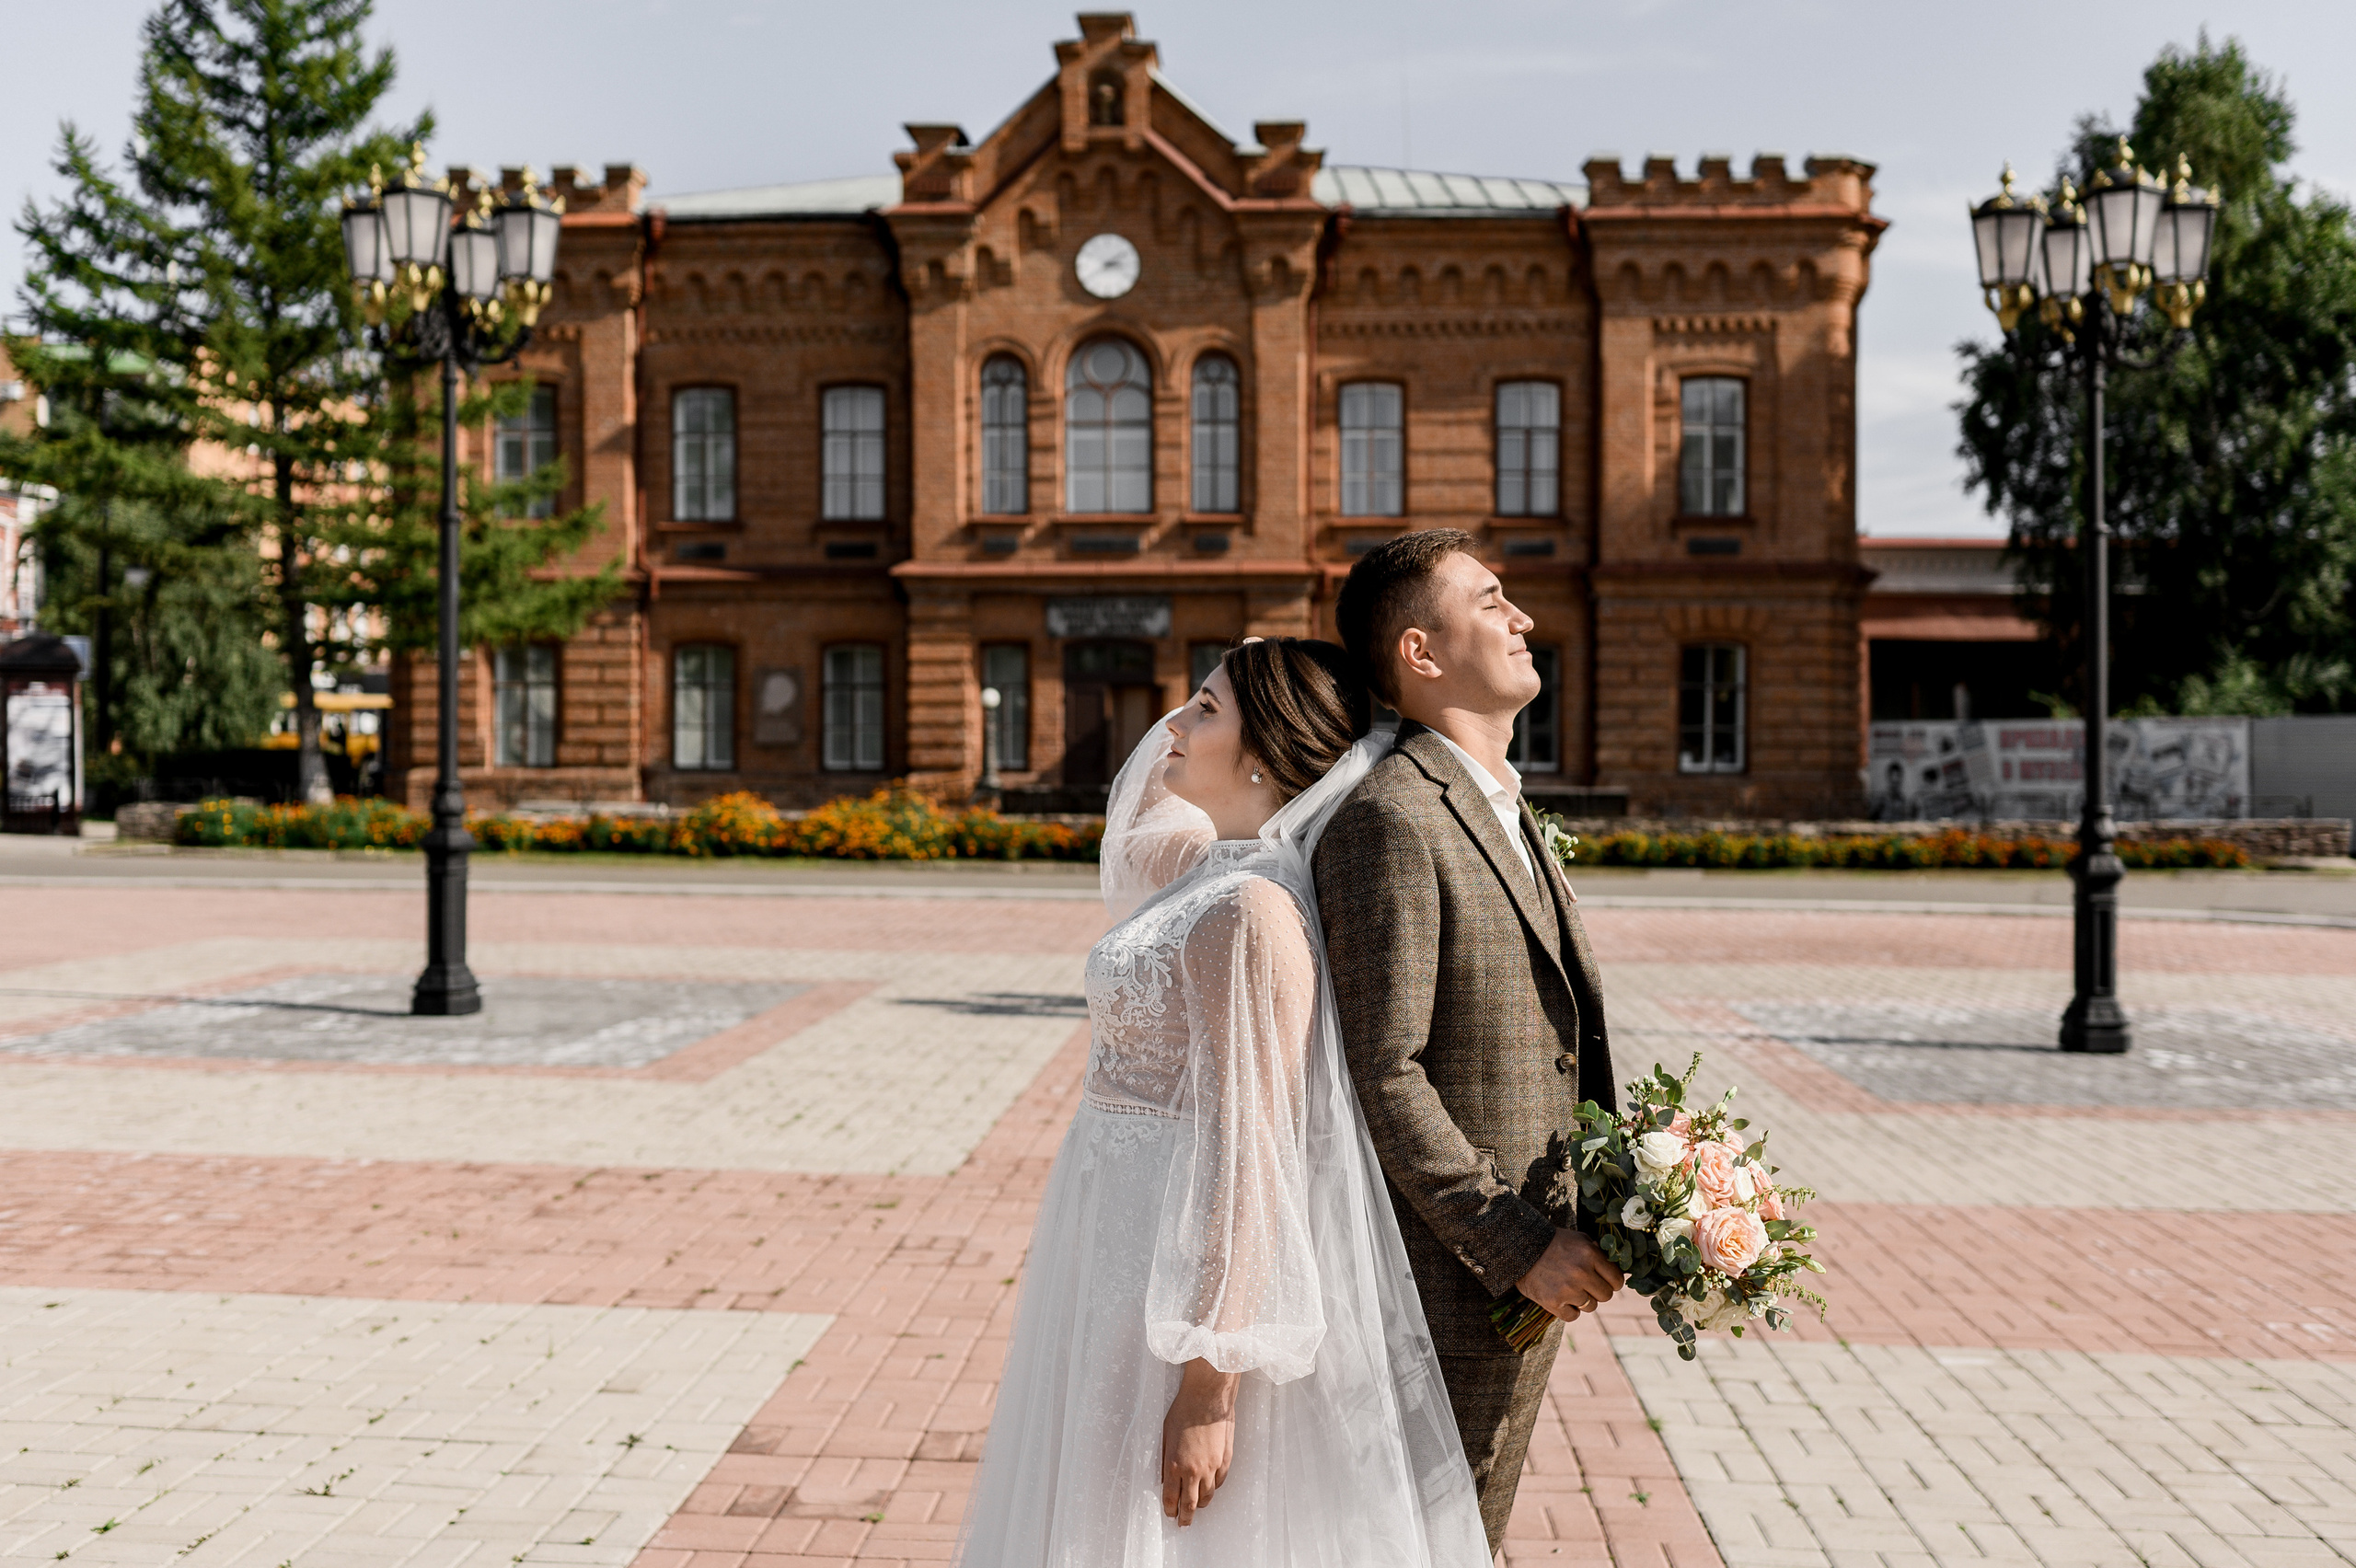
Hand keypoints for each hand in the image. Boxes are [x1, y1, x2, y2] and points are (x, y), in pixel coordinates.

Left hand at [1161, 1358, 1238, 1525]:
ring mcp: (1211, 1466)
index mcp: (1175, 1465)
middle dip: (1186, 1517)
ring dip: (1201, 1504)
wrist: (1208, 1397)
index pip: (1171, 1498)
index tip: (1170, 1515)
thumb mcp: (1165, 1436)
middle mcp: (1194, 1471)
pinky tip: (1210, 1488)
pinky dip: (1214, 1488)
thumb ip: (1166, 1460)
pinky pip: (1219, 1481)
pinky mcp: (1225, 1459)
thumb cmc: (1183, 1411)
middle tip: (1184, 1523)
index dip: (1170, 1510)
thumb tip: (1166, 1478)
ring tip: (1198, 1507)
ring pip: (1207, 1495)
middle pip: (1190, 1503)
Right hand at [1515, 1228, 1624, 1321]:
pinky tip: (1561, 1298)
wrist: (1520, 1248)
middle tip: (1586, 1285)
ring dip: (1583, 1300)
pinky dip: (1569, 1310)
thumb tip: (1617, 1268)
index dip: (1612, 1282)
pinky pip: (1573, 1316)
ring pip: (1590, 1307)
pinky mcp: (1553, 1302)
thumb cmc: (1553, 1242)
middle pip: (1606, 1296)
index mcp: (1590, 1254)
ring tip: (1569, 1288)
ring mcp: (1568, 1289)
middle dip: (1598, 1291)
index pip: (1617, 1280)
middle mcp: (1581, 1272)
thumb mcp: (1579, 1239)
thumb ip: (1598, 1252)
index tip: (1604, 1280)